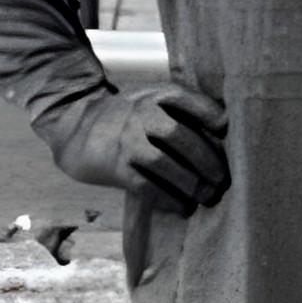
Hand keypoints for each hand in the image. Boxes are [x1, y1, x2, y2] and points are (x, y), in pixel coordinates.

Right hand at [51, 86, 230, 210]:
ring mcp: (125, 140)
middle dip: (207, 160)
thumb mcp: (148, 101)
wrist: (75, 128)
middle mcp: (139, 113)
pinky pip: (145, 186)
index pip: (186, 99)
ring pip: (164, 163)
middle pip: (180, 135)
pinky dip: (168, 199)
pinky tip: (182, 208)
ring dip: (191, 183)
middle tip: (223, 180)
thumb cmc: (127, 119)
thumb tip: (224, 138)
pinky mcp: (114, 166)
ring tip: (208, 197)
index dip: (209, 113)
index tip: (226, 130)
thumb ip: (178, 111)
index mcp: (153, 95)